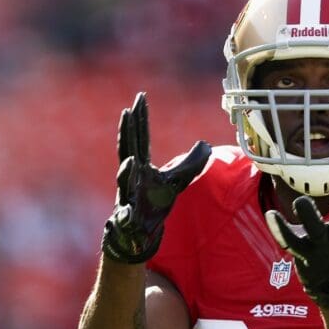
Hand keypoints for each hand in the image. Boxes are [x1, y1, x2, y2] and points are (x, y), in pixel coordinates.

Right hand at [102, 92, 211, 263]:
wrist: (140, 231)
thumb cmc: (155, 202)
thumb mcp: (178, 181)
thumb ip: (191, 163)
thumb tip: (205, 144)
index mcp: (141, 165)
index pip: (140, 137)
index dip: (140, 118)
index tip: (140, 97)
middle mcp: (130, 176)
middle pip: (128, 149)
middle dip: (128, 130)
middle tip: (129, 109)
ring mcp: (127, 195)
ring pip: (124, 179)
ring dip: (126, 170)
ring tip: (132, 161)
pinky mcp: (128, 217)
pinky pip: (125, 213)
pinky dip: (126, 207)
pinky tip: (128, 199)